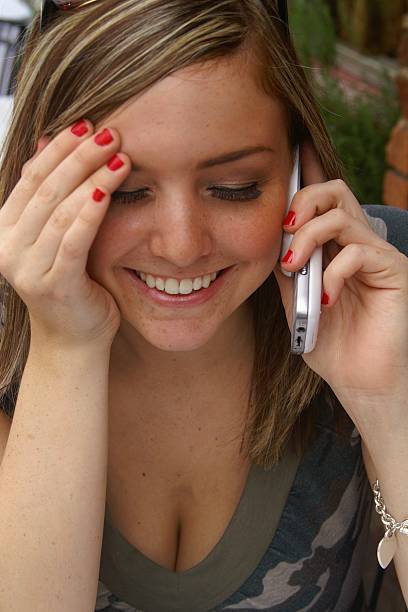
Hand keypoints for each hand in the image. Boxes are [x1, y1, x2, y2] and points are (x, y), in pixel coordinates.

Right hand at [0, 120, 131, 347]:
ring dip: (92, 178)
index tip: (88, 123)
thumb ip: (50, 197)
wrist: (73, 338)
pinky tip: (107, 192)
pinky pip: (73, 240)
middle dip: (80, 156)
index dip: (60, 147)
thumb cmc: (71, 283)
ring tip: (120, 157)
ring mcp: (28, 267)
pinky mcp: (54, 284)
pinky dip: (90, 213)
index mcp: (4, 229)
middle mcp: (8, 246)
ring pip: (60, 210)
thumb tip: (47, 141)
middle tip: (111, 133)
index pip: (32, 176)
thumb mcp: (55, 236)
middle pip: (46, 188)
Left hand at [273, 141, 407, 419]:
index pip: (321, 200)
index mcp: (335, 246)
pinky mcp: (395, 272)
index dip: (306, 173)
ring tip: (293, 268)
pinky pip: (359, 252)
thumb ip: (287, 269)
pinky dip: (333, 272)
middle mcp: (358, 243)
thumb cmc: (332, 344)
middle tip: (284, 229)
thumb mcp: (297, 302)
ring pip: (344, 215)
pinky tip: (324, 299)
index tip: (288, 152)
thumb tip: (270, 239)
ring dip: (309, 237)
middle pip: (335, 191)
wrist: (361, 383)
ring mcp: (378, 255)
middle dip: (303, 200)